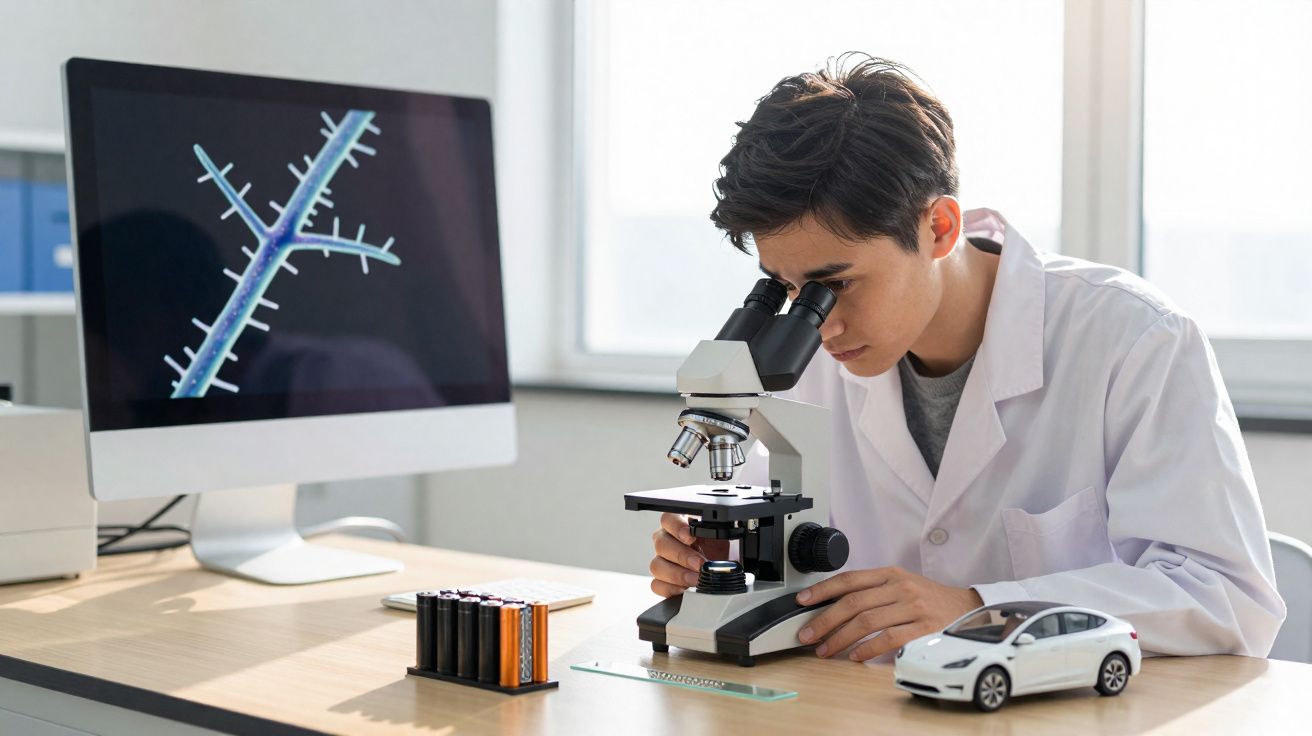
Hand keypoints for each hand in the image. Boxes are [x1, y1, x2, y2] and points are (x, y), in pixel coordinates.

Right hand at [649, 513, 729, 596]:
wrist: (729, 570)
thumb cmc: (726, 550)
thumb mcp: (727, 537)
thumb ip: (722, 530)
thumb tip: (731, 531)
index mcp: (683, 523)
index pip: (668, 518)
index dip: (676, 526)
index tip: (690, 536)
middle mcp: (670, 540)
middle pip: (661, 543)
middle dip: (682, 555)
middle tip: (699, 563)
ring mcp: (665, 560)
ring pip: (657, 565)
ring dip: (677, 574)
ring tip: (696, 579)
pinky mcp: (665, 580)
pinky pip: (657, 585)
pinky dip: (671, 588)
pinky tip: (685, 588)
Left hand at [795, 567, 983, 661]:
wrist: (967, 608)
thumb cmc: (928, 599)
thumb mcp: (900, 584)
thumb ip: (872, 590)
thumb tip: (833, 605)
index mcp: (890, 574)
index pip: (850, 579)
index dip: (823, 590)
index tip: (802, 601)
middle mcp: (900, 587)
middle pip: (853, 602)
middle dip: (825, 620)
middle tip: (807, 635)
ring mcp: (913, 607)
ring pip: (867, 621)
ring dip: (841, 638)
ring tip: (825, 650)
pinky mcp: (924, 628)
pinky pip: (889, 639)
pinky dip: (868, 648)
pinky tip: (855, 656)